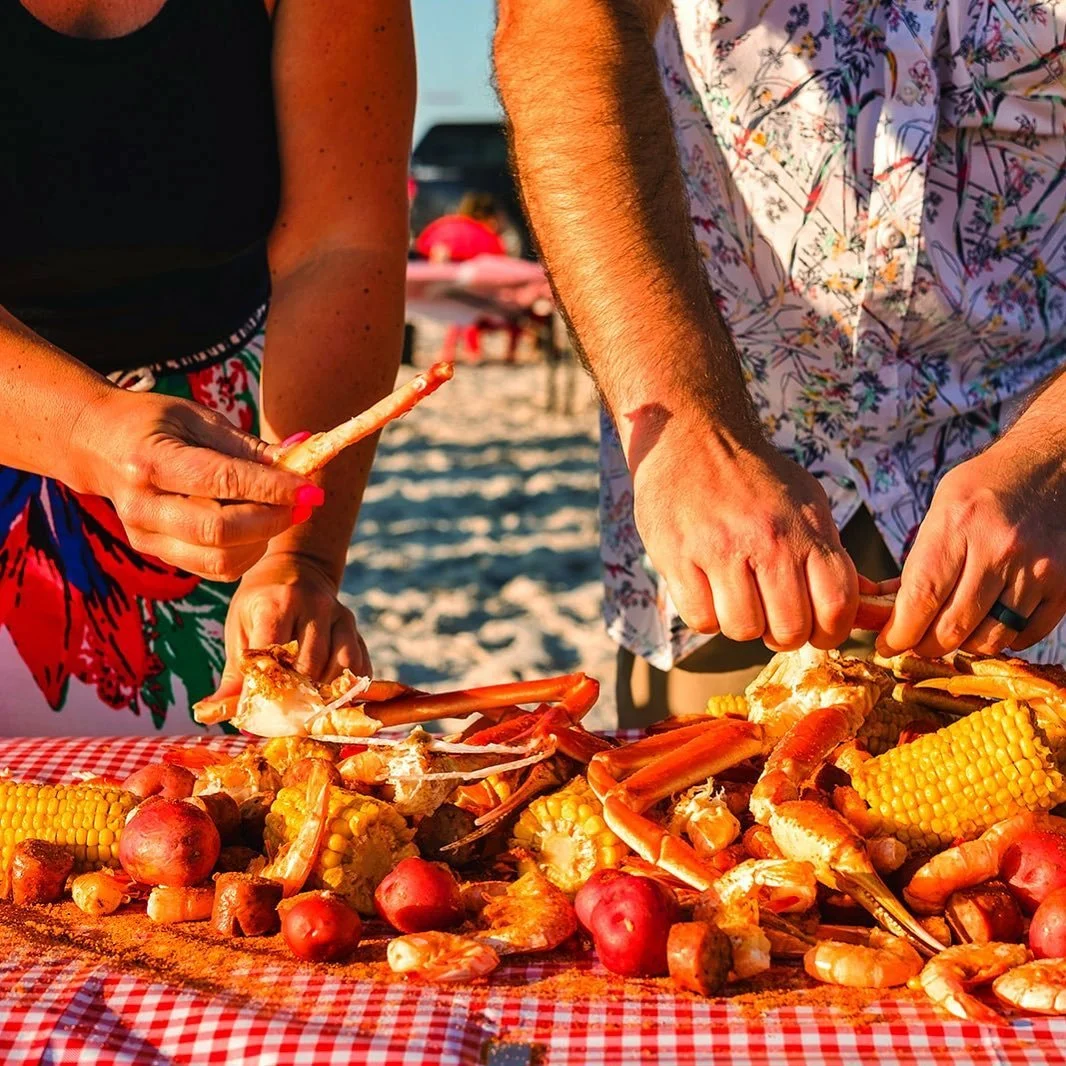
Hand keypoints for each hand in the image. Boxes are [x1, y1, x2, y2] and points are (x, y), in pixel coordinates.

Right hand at [70, 388, 321, 581]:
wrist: (95, 443)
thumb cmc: (154, 424)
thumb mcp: (198, 419)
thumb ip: (248, 447)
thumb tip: (302, 459)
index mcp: (152, 461)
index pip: (223, 482)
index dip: (273, 489)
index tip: (311, 489)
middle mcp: (143, 505)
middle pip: (221, 531)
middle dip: (273, 520)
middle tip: (302, 503)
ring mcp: (145, 535)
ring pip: (220, 560)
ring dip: (263, 540)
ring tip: (279, 512)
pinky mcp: (154, 552)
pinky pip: (214, 568)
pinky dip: (246, 552)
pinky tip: (256, 527)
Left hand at [208, 551, 369, 702]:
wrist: (297, 566)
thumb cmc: (261, 602)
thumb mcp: (240, 628)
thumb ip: (232, 674)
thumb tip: (208, 713)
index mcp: (278, 602)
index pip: (273, 651)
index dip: (266, 684)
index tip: (257, 705)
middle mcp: (315, 605)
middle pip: (311, 664)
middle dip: (297, 693)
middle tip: (283, 711)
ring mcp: (340, 614)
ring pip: (341, 665)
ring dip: (325, 690)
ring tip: (308, 703)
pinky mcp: (355, 626)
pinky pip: (360, 663)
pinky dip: (349, 685)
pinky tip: (332, 694)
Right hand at [631, 413, 857, 649]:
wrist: (691, 436)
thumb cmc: (753, 475)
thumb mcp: (805, 502)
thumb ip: (829, 552)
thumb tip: (862, 603)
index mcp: (805, 528)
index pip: (836, 605)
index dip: (830, 632)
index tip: (815, 630)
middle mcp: (767, 540)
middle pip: (789, 628)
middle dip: (782, 634)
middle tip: (771, 616)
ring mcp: (719, 549)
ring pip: (742, 629)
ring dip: (741, 624)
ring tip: (736, 598)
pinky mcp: (676, 557)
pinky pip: (700, 620)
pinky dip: (705, 615)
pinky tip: (706, 588)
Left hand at [879, 433, 1065, 656]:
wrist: (1053, 466)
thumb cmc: (987, 487)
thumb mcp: (942, 509)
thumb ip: (918, 560)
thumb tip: (889, 609)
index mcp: (958, 524)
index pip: (921, 597)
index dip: (899, 632)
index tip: (887, 645)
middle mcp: (999, 549)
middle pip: (953, 626)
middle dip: (926, 645)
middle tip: (915, 644)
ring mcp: (1036, 569)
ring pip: (991, 638)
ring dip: (964, 646)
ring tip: (952, 634)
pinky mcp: (1065, 584)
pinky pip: (1028, 634)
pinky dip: (1004, 640)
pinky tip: (990, 625)